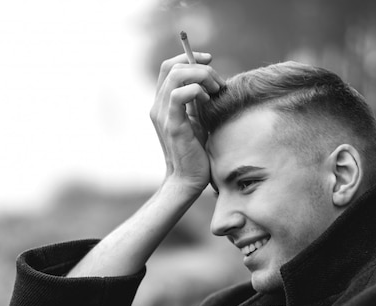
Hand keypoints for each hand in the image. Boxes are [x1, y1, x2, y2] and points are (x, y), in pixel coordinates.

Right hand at [149, 52, 224, 193]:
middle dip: (200, 67)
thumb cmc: (196, 151)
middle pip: (172, 67)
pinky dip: (197, 91)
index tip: (210, 60)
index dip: (188, 57)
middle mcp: (158, 106)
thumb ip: (198, 99)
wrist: (188, 179)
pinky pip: (179, 94)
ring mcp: (162, 115)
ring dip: (201, 76)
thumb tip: (213, 79)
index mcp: (162, 103)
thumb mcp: (198, 118)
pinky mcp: (172, 124)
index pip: (168, 67)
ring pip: (176, 75)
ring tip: (215, 91)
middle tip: (218, 84)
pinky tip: (208, 102)